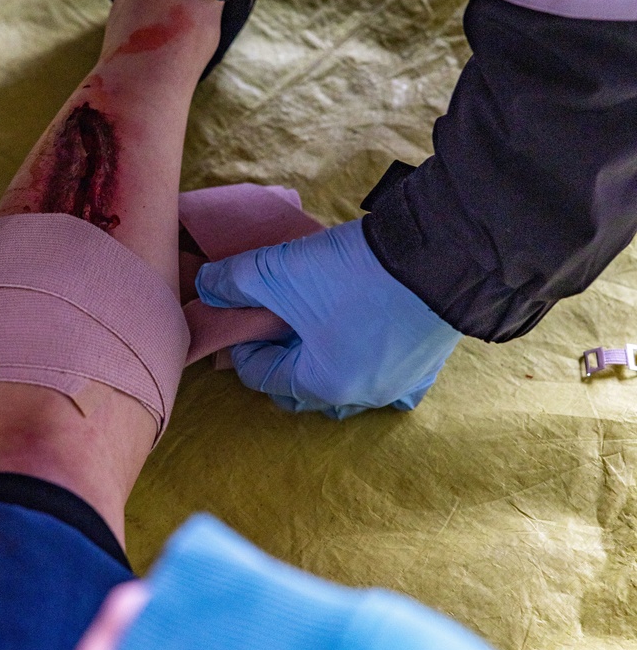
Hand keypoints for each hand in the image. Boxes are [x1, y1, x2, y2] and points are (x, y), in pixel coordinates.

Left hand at [195, 218, 459, 418]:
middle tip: (270, 322)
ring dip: (321, 364)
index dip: (242, 345)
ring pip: (345, 387)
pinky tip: (359, 342)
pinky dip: (366, 365)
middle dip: (280, 359)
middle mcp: (361, 396)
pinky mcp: (426, 363)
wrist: (442, 254)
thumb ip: (233, 281)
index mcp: (321, 385)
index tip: (237, 317)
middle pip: (302, 388)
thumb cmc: (354, 273)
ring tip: (311, 327)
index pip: (262, 375)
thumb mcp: (280, 271)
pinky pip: (387, 379)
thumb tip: (206, 287)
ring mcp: (399, 383)